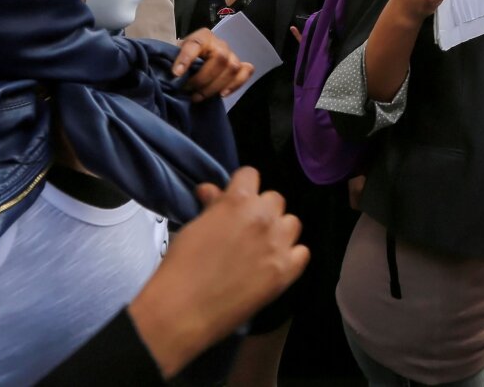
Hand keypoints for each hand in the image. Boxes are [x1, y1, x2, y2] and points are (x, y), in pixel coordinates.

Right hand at [126, 168, 308, 377]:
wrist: (183, 310)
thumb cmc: (181, 265)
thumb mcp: (194, 227)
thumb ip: (212, 206)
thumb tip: (212, 191)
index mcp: (238, 200)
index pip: (251, 174)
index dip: (241, 187)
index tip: (234, 202)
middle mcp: (264, 216)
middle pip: (275, 199)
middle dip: (261, 210)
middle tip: (245, 229)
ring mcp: (278, 244)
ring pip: (292, 223)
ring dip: (278, 231)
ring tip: (261, 248)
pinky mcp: (286, 271)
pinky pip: (302, 252)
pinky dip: (291, 256)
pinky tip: (274, 265)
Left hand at [171, 28, 254, 101]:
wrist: (198, 58)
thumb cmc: (186, 57)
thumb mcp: (176, 54)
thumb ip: (174, 61)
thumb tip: (172, 77)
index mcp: (203, 36)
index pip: (196, 43)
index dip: (186, 58)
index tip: (176, 74)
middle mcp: (220, 44)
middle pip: (220, 58)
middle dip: (202, 79)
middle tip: (187, 90)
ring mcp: (232, 54)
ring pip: (232, 68)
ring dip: (215, 86)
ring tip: (198, 97)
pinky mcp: (240, 66)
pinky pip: (246, 72)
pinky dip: (236, 84)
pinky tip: (222, 94)